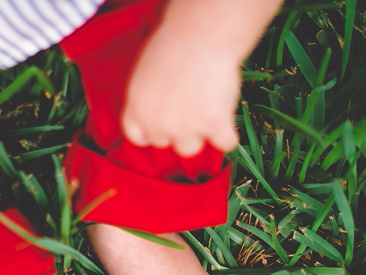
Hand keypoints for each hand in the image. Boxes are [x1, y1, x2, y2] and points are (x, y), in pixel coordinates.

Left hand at [121, 21, 240, 155]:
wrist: (201, 35)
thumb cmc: (173, 44)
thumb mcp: (145, 72)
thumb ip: (149, 98)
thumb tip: (159, 108)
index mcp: (137, 110)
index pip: (137, 136)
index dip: (150, 132)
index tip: (161, 126)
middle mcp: (158, 124)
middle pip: (164, 143)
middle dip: (175, 130)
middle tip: (189, 105)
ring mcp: (186, 128)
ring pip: (190, 149)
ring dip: (198, 134)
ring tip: (207, 109)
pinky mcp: (214, 125)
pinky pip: (225, 144)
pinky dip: (228, 135)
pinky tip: (228, 122)